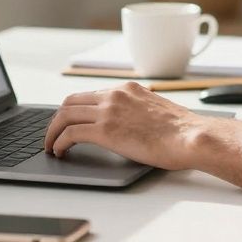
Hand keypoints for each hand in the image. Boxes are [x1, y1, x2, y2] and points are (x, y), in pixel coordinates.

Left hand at [43, 82, 209, 169]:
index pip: (88, 94)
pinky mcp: (105, 130)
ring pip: (65, 115)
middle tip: (53, 135)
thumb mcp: (155, 110)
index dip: (73, 110)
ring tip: (51, 146)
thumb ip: (137, 111)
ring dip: (52, 131)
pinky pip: (70, 134)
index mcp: (127, 89)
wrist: (190, 137)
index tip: (67, 123)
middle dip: (57, 119)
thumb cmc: (181, 131)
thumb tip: (127, 124)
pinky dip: (59, 143)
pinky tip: (60, 152)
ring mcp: (108, 110)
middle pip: (70, 102)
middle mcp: (114, 95)